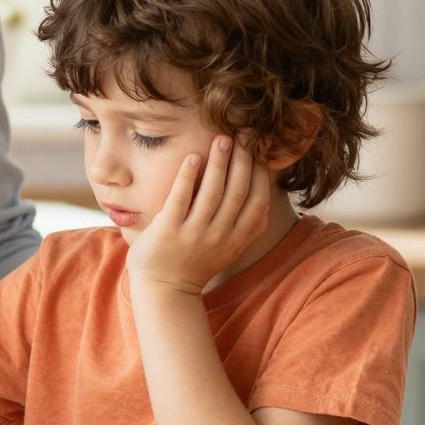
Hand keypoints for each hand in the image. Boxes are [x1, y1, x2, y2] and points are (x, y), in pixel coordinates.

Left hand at [126, 135, 271, 296]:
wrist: (163, 290)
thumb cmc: (194, 263)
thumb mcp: (229, 248)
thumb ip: (245, 224)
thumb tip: (261, 191)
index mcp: (237, 239)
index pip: (257, 201)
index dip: (261, 174)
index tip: (261, 149)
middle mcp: (220, 237)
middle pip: (237, 192)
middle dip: (242, 161)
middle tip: (243, 134)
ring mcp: (194, 234)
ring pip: (213, 193)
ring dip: (219, 163)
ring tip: (222, 139)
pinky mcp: (168, 231)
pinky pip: (181, 199)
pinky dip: (188, 177)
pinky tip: (192, 157)